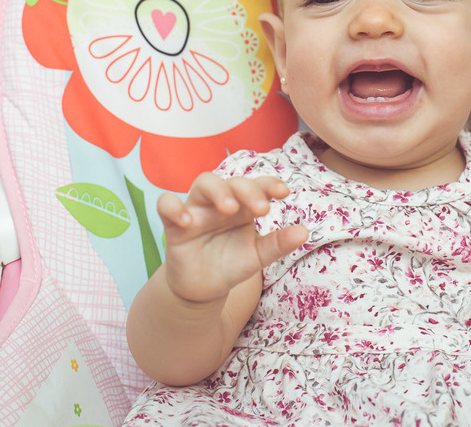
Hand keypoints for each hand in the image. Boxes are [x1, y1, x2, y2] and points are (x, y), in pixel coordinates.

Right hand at [157, 173, 308, 305]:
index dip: (270, 184)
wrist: (203, 289)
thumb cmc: (230, 265)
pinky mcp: (174, 225)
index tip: (284, 193)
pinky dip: (173, 207)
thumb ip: (277, 244)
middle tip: (261, 209)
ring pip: (202, 183)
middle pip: (231, 181)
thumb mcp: (257, 256)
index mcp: (243, 206)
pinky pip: (166, 205)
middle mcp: (220, 203)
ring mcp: (197, 210)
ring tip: (229, 208)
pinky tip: (187, 221)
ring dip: (217, 190)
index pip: (256, 186)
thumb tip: (305, 232)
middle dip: (247, 190)